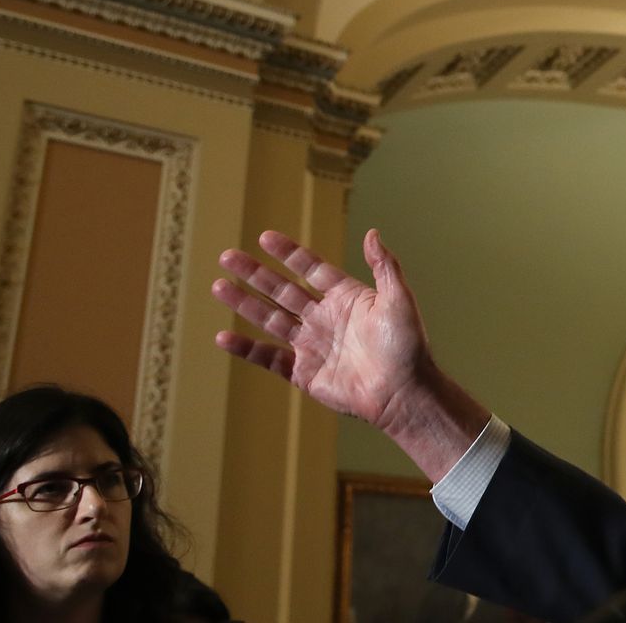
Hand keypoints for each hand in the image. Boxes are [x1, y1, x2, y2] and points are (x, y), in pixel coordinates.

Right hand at [212, 229, 486, 479]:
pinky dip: (246, 349)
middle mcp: (325, 318)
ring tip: (218, 286)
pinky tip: (223, 338)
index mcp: (346, 298)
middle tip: (228, 257)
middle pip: (282, 290)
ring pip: (270, 319)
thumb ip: (385, 266)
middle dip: (255, 274)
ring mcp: (312, 345)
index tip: (265, 237)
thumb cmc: (407, 346)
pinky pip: (269, 358)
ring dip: (244, 303)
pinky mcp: (304, 372)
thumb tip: (373, 232)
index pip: (311, 269)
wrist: (402, 393)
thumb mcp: (399, 300)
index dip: (289, 254)